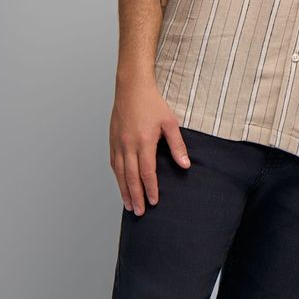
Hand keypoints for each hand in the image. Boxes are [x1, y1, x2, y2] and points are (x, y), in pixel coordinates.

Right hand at [109, 78, 190, 214]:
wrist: (132, 87)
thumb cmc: (152, 102)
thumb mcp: (170, 122)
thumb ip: (177, 145)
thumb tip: (185, 164)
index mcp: (143, 141)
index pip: (147, 172)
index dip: (151, 189)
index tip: (154, 202)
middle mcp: (128, 145)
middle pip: (131, 177)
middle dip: (136, 196)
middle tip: (140, 212)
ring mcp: (118, 143)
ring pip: (120, 173)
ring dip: (124, 190)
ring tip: (129, 205)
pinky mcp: (112, 139)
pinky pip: (114, 163)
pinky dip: (117, 176)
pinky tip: (121, 184)